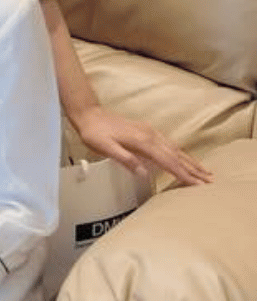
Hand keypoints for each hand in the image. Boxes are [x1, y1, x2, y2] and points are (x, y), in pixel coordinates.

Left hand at [71, 105, 211, 185]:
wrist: (89, 115)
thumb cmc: (95, 133)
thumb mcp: (105, 148)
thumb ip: (125, 159)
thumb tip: (144, 173)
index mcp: (142, 141)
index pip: (168, 161)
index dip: (183, 174)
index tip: (198, 185)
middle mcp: (150, 135)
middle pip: (176, 155)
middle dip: (194, 169)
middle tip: (210, 181)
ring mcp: (150, 132)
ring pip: (175, 148)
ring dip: (190, 160)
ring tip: (204, 171)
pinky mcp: (147, 130)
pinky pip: (169, 144)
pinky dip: (180, 153)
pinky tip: (183, 158)